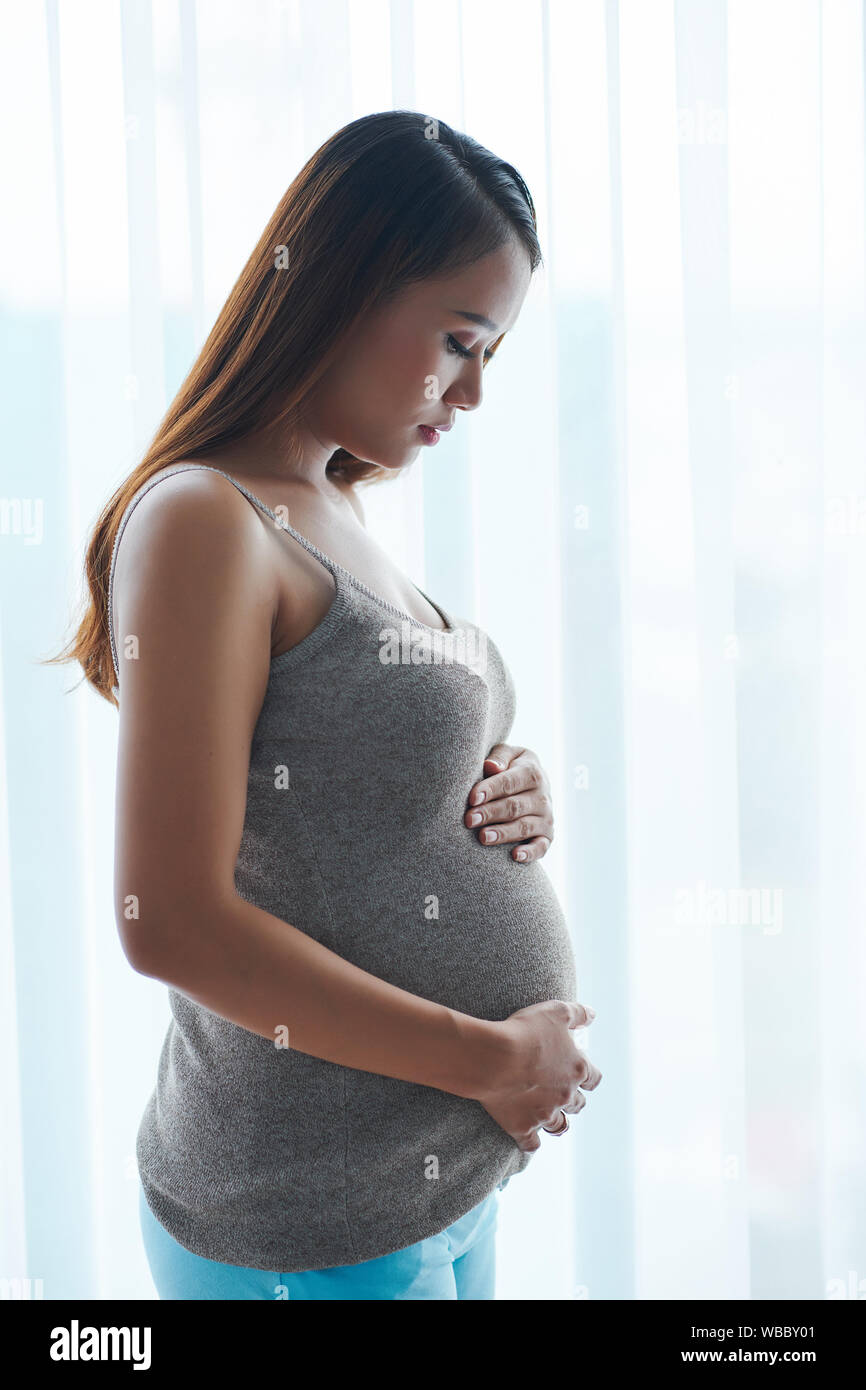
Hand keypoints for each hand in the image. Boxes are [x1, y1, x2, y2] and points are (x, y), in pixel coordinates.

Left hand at [465, 744, 553, 863]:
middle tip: (469, 820)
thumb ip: (499, 758)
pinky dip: (530, 853)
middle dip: (490, 813)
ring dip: (504, 833)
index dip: (490, 789)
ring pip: (524, 827)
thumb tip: (490, 766)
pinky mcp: (547, 836)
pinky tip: (514, 856)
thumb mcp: (507, 755)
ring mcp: (546, 817)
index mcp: (532, 772)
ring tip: (483, 837)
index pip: (510, 782)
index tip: (472, 798)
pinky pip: (541, 847)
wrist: (532, 782)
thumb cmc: (510, 767)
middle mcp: (542, 796)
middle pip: (514, 806)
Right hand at [475, 1000, 600, 1151]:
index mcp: (577, 1069)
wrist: (494, 1059)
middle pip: (578, 1104)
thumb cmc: (525, 1032)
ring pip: (560, 1127)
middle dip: (572, 1099)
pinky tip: (527, 1137)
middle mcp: (566, 1096)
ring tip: (549, 1117)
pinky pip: (532, 1144)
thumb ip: (578, 1014)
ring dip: (558, 1122)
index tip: (579, 1073)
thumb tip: (593, 1015)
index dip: (588, 1076)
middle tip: (560, 1092)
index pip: (594, 1079)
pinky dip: (531, 1142)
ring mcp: (545, 1115)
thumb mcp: (556, 1011)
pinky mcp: (523, 1128)